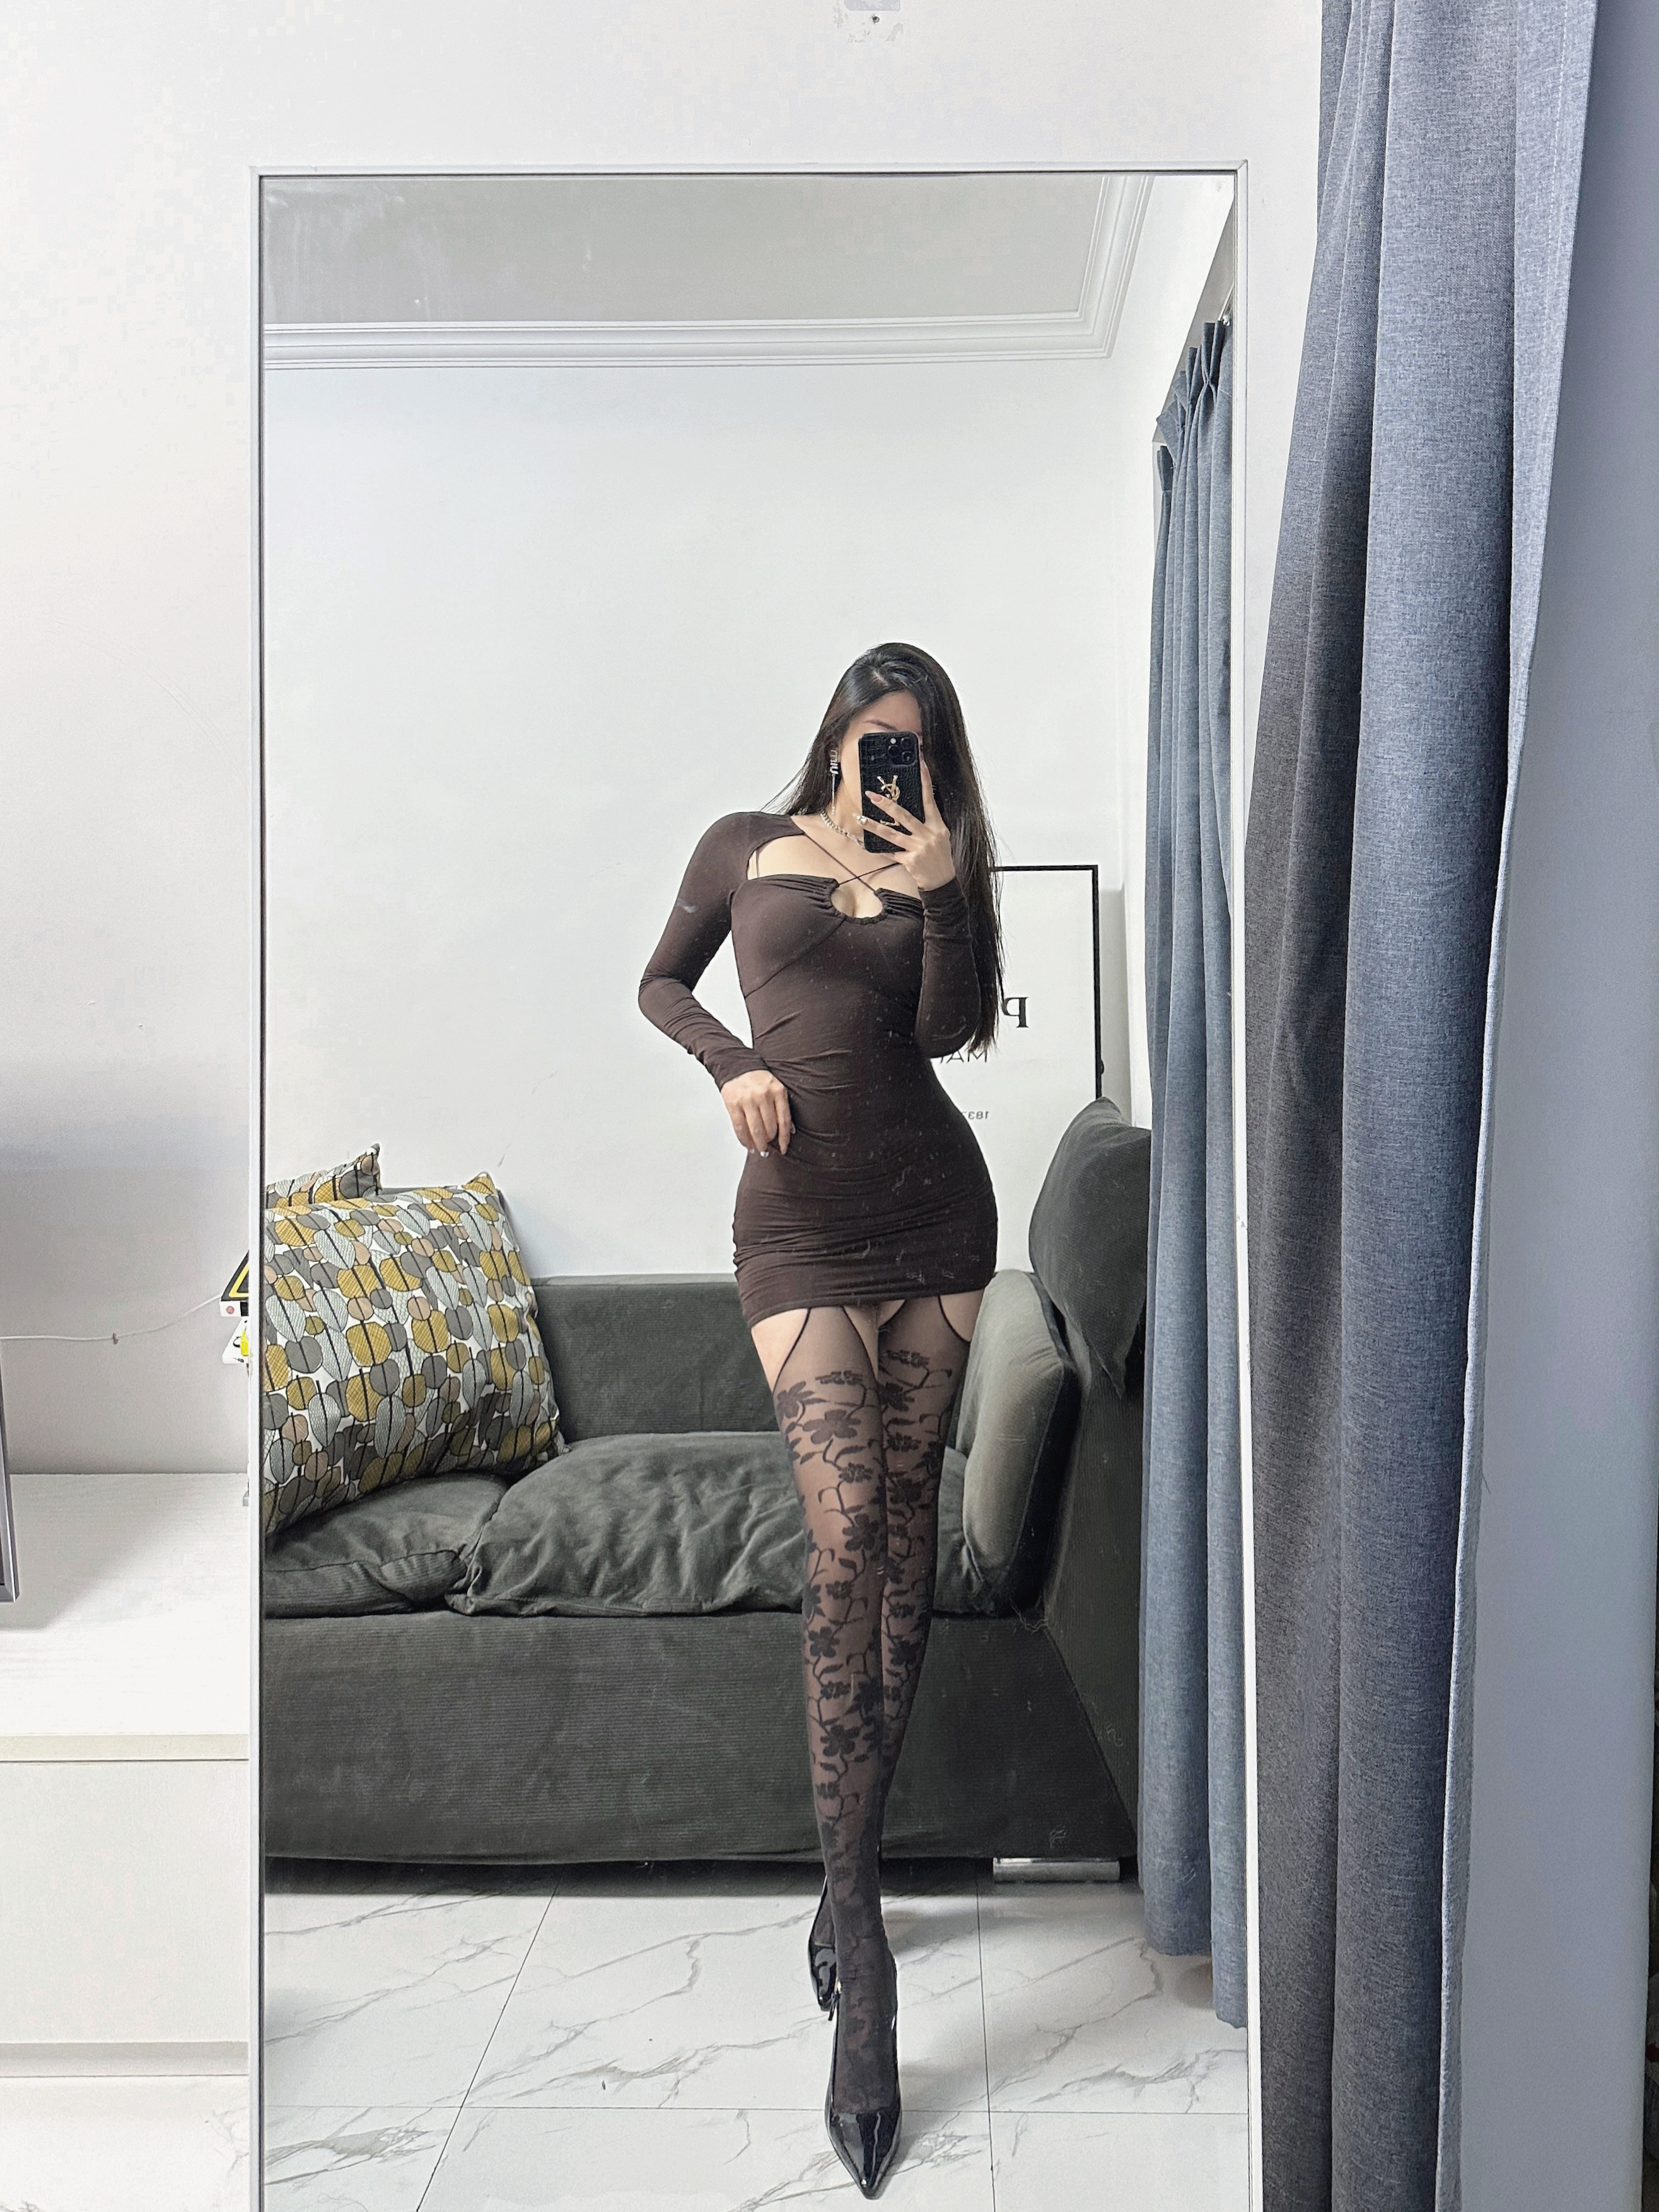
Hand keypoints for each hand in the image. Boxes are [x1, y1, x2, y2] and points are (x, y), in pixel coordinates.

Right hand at [720, 1068, 793, 1155]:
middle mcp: (763, 1095)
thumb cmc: (758, 1080)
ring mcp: (747, 1100)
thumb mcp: (775, 1089)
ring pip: (756, 1130)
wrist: (737, 1067)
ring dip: (758, 1143)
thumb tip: (790, 1130)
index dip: (784, 1138)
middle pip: (770, 1127)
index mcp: (777, 1091)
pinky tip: (748, 1145)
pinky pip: (740, 1128)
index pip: (784, 1120)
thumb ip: (782, 1108)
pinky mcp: (733, 1104)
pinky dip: (745, 1140)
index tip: (783, 1148)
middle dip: (770, 1140)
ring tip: (760, 1148)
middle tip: (768, 1146)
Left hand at [860, 755, 955, 892]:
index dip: (925, 782)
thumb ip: (928, 824)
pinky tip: (866, 843)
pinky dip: (879, 849)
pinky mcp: (910, 861)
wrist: (943, 882)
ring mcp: (918, 848)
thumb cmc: (941, 858)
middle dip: (886, 805)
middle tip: (872, 795)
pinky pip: (891, 852)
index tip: (920, 765)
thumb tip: (912, 811)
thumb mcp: (941, 837)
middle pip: (904, 815)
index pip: (930, 800)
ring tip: (861, 818)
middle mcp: (928, 835)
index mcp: (937, 826)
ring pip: (892, 834)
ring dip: (874, 826)